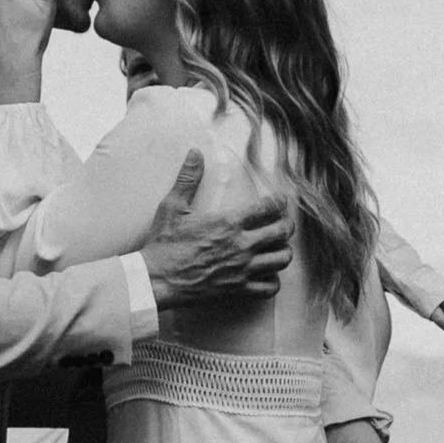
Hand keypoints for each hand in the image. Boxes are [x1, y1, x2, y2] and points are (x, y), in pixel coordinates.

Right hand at [140, 148, 294, 310]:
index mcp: (228, 222)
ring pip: (281, 259)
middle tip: (283, 223)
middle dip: (287, 225)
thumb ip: (188, 178)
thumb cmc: (163, 244)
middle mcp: (241, 245)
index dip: (279, 201)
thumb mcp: (172, 207)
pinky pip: (269, 288)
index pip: (267, 207)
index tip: (279, 200)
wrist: (156, 281)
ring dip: (283, 251)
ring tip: (276, 248)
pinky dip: (272, 281)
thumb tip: (195, 152)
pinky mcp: (238, 290)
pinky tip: (265, 274)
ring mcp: (242, 269)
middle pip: (282, 232)